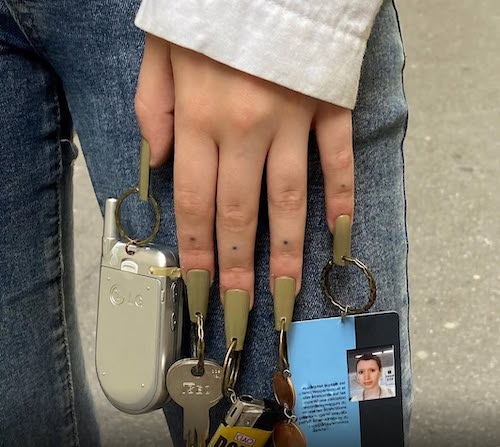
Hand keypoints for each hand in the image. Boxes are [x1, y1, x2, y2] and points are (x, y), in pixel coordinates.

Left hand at [136, 38, 353, 305]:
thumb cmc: (211, 13)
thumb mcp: (162, 50)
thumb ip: (151, 106)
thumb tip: (159, 162)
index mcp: (198, 115)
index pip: (195, 202)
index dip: (195, 251)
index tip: (198, 288)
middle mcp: (244, 126)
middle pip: (239, 213)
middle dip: (237, 267)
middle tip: (239, 308)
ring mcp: (291, 119)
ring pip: (288, 199)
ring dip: (288, 250)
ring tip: (287, 290)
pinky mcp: (328, 106)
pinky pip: (338, 159)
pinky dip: (342, 196)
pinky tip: (340, 233)